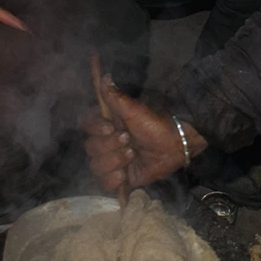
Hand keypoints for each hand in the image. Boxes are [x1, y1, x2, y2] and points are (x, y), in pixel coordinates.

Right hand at [80, 80, 208, 192]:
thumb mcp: (135, 110)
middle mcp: (106, 141)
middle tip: (129, 140)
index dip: (94, 128)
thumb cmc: (156, 124)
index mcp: (106, 123)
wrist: (175, 145)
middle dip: (110, 146)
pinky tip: (125, 174)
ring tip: (132, 155)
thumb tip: (105, 77)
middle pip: (90, 148)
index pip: (85, 124)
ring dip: (114, 161)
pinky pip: (104, 183)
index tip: (111, 127)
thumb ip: (115, 97)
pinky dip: (113, 180)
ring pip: (95, 166)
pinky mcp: (120, 178)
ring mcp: (112, 160)